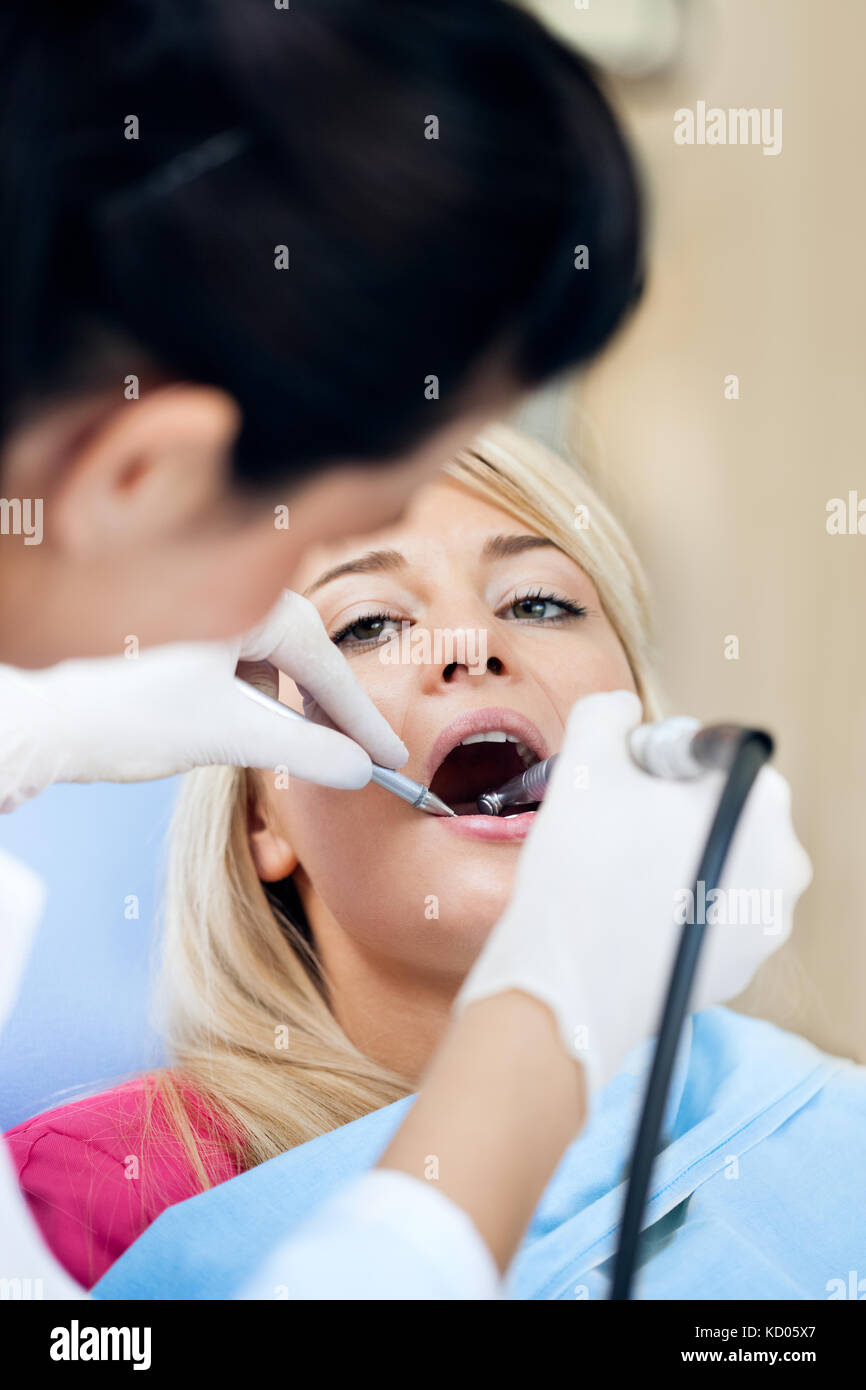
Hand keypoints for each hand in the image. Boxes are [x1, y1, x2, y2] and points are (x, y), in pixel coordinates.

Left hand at [0, 591, 407, 809]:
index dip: (364, 718)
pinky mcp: (179, 637)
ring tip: (301, 752)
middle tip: (362, 758)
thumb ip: (306, 750)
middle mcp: (227, 596)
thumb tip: (362, 768)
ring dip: (289, 705)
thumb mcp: (230, 735)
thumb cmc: (127, 715)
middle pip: (303, 654)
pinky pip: (238, 663)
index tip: (393, 758)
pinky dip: (254, 698)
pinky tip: (248, 731)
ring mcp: (201, 616)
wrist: (42, 720)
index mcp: (245, 602)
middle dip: (331, 710)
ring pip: (269, 660)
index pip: (327, 662)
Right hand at [455, 690, 811, 1096]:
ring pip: (714, 864)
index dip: (656, 768)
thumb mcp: (585, 759)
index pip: (708, 758)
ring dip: (672, 861)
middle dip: (669, 815)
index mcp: (758, 799)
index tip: (623, 791)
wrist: (568, 983)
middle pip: (718, 811)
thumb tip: (622, 716)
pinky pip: (709, 916)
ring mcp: (769, 922)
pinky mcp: (743, 966)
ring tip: (618, 879)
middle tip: (615, 834)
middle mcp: (783, 862)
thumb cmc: (580, 871)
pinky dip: (676, 910)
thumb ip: (609, 713)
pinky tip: (630, 917)